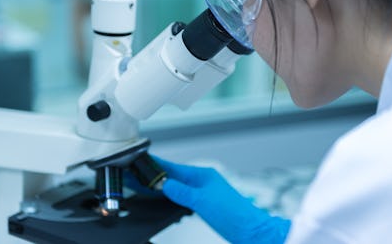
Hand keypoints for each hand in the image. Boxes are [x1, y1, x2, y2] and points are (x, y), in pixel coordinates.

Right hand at [157, 157, 290, 243]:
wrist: (251, 230)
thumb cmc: (234, 214)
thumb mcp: (202, 201)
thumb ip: (181, 192)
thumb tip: (164, 184)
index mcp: (203, 175)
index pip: (175, 168)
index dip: (158, 165)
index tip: (144, 160)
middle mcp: (204, 181)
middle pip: (176, 176)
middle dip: (158, 175)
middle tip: (140, 174)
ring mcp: (206, 192)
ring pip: (180, 186)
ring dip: (165, 185)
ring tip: (148, 184)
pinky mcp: (207, 204)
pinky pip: (185, 196)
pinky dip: (174, 196)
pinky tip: (168, 198)